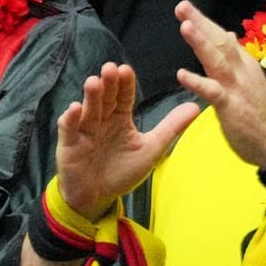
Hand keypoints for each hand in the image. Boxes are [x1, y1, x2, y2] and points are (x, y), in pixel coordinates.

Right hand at [54, 62, 199, 220]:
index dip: (124, 84)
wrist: (97, 196)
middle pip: (105, 98)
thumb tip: (197, 107)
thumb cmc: (121, 171)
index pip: (123, 97)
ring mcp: (84, 130)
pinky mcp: (69, 144)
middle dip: (107, 84)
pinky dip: (70, 119)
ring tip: (93, 82)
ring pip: (88, 109)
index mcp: (120, 118)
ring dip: (90, 96)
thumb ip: (171, 127)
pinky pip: (68, 129)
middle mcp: (101, 120)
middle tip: (110, 68)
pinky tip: (74, 109)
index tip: (126, 70)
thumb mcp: (151, 149)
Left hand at [174, 1, 265, 167]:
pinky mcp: (231, 106)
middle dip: (200, 22)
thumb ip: (236, 58)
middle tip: (181, 6)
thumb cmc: (261, 114)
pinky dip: (197, 82)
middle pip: (220, 42)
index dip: (204, 22)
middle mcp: (242, 70)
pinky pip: (212, 91)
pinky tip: (181, 74)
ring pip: (217, 60)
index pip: (222, 38)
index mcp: (244, 64)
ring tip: (184, 25)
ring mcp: (237, 87)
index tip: (186, 8)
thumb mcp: (249, 80)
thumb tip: (227, 33)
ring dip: (200, 42)